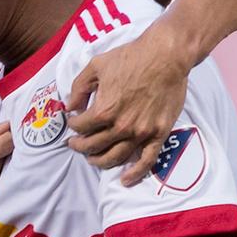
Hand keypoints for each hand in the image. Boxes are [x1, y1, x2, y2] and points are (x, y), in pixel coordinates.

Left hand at [67, 30, 194, 185]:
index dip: (73, 125)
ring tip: (92, 158)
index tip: (74, 121)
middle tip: (75, 143)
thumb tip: (69, 107)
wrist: (166, 56)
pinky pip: (146, 160)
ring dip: (99, 161)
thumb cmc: (131, 57)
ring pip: (115, 157)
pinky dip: (135, 173)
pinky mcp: (159, 133)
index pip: (79, 127)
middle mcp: (121, 125)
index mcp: (103, 110)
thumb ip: (78, 88)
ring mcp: (141, 132)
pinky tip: (125, 180)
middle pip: (93, 146)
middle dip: (80, 146)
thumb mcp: (95, 66)